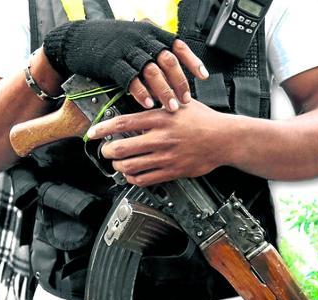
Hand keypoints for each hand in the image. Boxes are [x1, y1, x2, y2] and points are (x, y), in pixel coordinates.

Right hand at [43, 20, 208, 111]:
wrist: (76, 39)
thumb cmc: (109, 43)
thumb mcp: (134, 39)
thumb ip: (153, 50)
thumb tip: (174, 69)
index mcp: (150, 33)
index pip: (178, 46)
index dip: (192, 61)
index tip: (203, 76)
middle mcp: (141, 39)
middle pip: (168, 61)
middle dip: (179, 83)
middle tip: (185, 100)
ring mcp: (127, 50)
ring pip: (152, 71)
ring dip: (164, 91)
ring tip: (170, 107)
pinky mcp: (112, 62)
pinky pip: (131, 79)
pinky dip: (141, 93)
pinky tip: (148, 104)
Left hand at [87, 100, 236, 185]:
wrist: (225, 139)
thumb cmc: (205, 120)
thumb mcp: (180, 104)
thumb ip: (159, 104)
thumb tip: (140, 101)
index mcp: (160, 118)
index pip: (122, 123)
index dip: (102, 129)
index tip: (92, 133)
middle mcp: (160, 138)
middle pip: (120, 148)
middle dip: (107, 151)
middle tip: (106, 151)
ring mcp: (166, 156)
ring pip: (130, 166)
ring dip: (118, 167)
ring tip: (118, 164)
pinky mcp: (173, 171)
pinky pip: (145, 179)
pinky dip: (133, 178)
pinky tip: (133, 174)